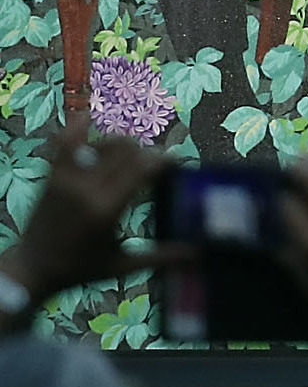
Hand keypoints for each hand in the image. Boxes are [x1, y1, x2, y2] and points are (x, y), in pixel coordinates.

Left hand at [0, 123, 173, 312]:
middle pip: (128, 152)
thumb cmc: (80, 269)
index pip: (143, 169)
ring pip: (104, 145)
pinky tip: (88, 116)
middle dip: (147, 153)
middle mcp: (87, 189)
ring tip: (131, 156)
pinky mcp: (52, 176)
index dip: (164, 161)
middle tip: (155, 165)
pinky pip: (65, 142)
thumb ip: (160, 257)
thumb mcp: (121, 266)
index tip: (176, 164)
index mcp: (106, 209)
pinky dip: (76, 126)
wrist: (31, 270)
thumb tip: (196, 254)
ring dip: (123, 144)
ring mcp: (67, 179)